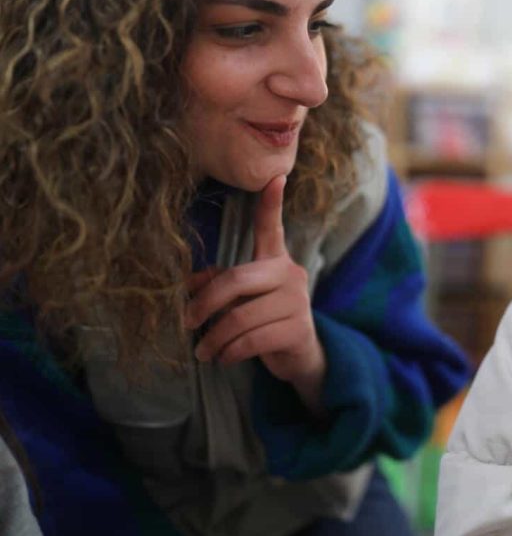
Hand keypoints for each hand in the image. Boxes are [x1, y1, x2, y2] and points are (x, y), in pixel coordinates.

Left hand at [188, 175, 325, 401]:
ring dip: (213, 339)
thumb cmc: (265, 321)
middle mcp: (290, 274)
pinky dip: (230, 352)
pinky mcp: (298, 329)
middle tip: (186, 322)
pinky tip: (223, 358)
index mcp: (275, 261)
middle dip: (204, 304)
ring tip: (203, 351)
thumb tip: (188, 285)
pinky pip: (252, 340)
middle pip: (236, 280)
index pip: (271, 228)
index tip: (275, 177)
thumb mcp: (242, 301)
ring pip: (240, 317)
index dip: (271, 203)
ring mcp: (297, 301)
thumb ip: (219, 286)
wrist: (301, 357)